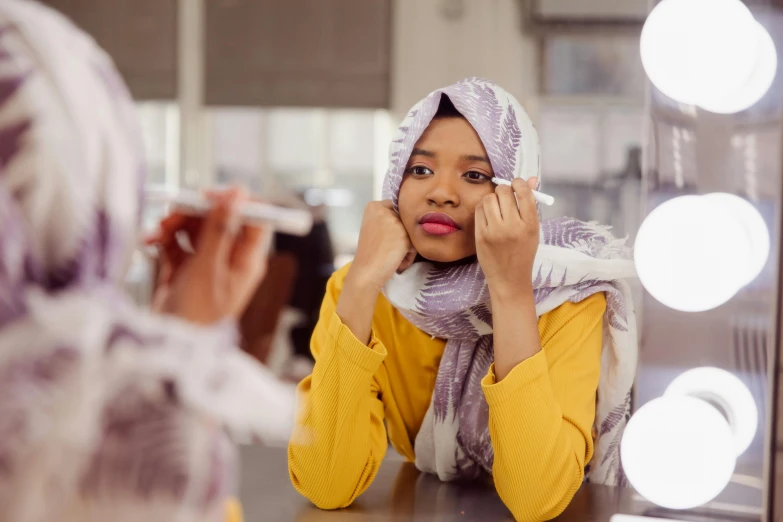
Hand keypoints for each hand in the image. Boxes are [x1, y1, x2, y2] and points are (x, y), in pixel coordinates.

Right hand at [146, 188, 271, 324]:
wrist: (167, 345)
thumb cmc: (196, 313)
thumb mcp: (208, 267)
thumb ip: (220, 228)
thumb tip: (238, 194)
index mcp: (247, 260)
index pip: (255, 218)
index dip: (235, 201)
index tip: (210, 195)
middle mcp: (230, 258)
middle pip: (220, 218)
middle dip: (194, 212)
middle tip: (173, 214)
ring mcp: (207, 263)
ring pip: (195, 228)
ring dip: (175, 224)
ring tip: (158, 232)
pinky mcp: (184, 269)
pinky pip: (176, 242)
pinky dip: (164, 239)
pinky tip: (150, 242)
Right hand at [348, 200, 416, 290]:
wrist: (367, 272)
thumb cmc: (371, 254)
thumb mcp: (375, 228)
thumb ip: (389, 219)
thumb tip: (415, 217)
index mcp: (373, 206)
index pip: (397, 210)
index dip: (396, 227)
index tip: (385, 240)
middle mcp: (383, 208)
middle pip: (405, 220)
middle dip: (402, 236)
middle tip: (388, 249)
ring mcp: (393, 220)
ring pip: (411, 231)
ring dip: (407, 245)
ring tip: (393, 255)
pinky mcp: (403, 234)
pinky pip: (415, 243)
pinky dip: (409, 254)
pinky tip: (397, 260)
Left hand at [475, 177, 539, 298]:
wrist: (509, 278)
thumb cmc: (523, 252)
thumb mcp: (532, 230)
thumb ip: (530, 204)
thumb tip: (529, 179)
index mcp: (530, 225)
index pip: (524, 193)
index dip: (519, 183)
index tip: (516, 185)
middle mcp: (513, 227)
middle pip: (504, 192)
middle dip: (504, 190)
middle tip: (505, 197)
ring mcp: (495, 232)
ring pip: (489, 198)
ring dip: (492, 198)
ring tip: (496, 207)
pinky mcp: (481, 236)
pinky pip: (479, 210)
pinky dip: (483, 208)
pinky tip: (488, 215)